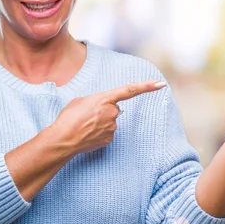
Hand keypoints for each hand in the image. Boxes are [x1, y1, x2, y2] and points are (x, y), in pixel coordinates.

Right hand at [49, 80, 166, 154]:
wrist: (63, 139)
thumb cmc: (68, 118)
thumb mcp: (80, 101)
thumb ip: (95, 101)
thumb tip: (99, 109)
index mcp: (105, 98)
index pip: (130, 90)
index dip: (147, 86)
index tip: (161, 84)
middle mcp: (112, 112)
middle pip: (113, 109)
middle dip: (103, 110)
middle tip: (86, 115)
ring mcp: (112, 127)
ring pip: (109, 121)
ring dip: (99, 122)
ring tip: (83, 125)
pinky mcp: (109, 139)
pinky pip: (106, 132)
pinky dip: (98, 132)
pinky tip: (87, 134)